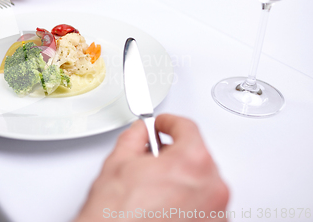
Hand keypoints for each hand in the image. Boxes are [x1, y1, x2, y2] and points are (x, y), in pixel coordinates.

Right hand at [75, 115, 228, 221]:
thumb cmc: (117, 214)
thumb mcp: (119, 161)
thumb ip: (136, 136)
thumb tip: (142, 132)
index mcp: (192, 162)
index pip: (187, 127)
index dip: (169, 122)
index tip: (162, 124)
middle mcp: (212, 186)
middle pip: (197, 155)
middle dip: (174, 154)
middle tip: (152, 159)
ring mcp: (216, 211)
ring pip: (201, 181)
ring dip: (182, 178)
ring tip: (154, 187)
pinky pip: (204, 205)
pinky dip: (187, 201)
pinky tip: (163, 204)